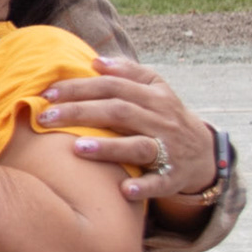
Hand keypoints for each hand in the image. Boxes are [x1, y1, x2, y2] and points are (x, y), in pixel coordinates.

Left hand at [35, 54, 217, 200]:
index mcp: (153, 96)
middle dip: (80, 113)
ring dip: (108, 148)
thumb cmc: (166, 116)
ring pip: (138, 145)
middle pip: (119, 112)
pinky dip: (145, 186)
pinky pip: (161, 182)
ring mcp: (169, 149)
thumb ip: (128, 72)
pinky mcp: (175, 176)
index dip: (80, 88)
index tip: (47, 93)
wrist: (204, 152)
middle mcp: (161, 120)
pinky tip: (124, 190)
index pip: (112, 87)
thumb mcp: (156, 89)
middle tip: (46, 117)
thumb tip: (96, 61)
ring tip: (77, 148)